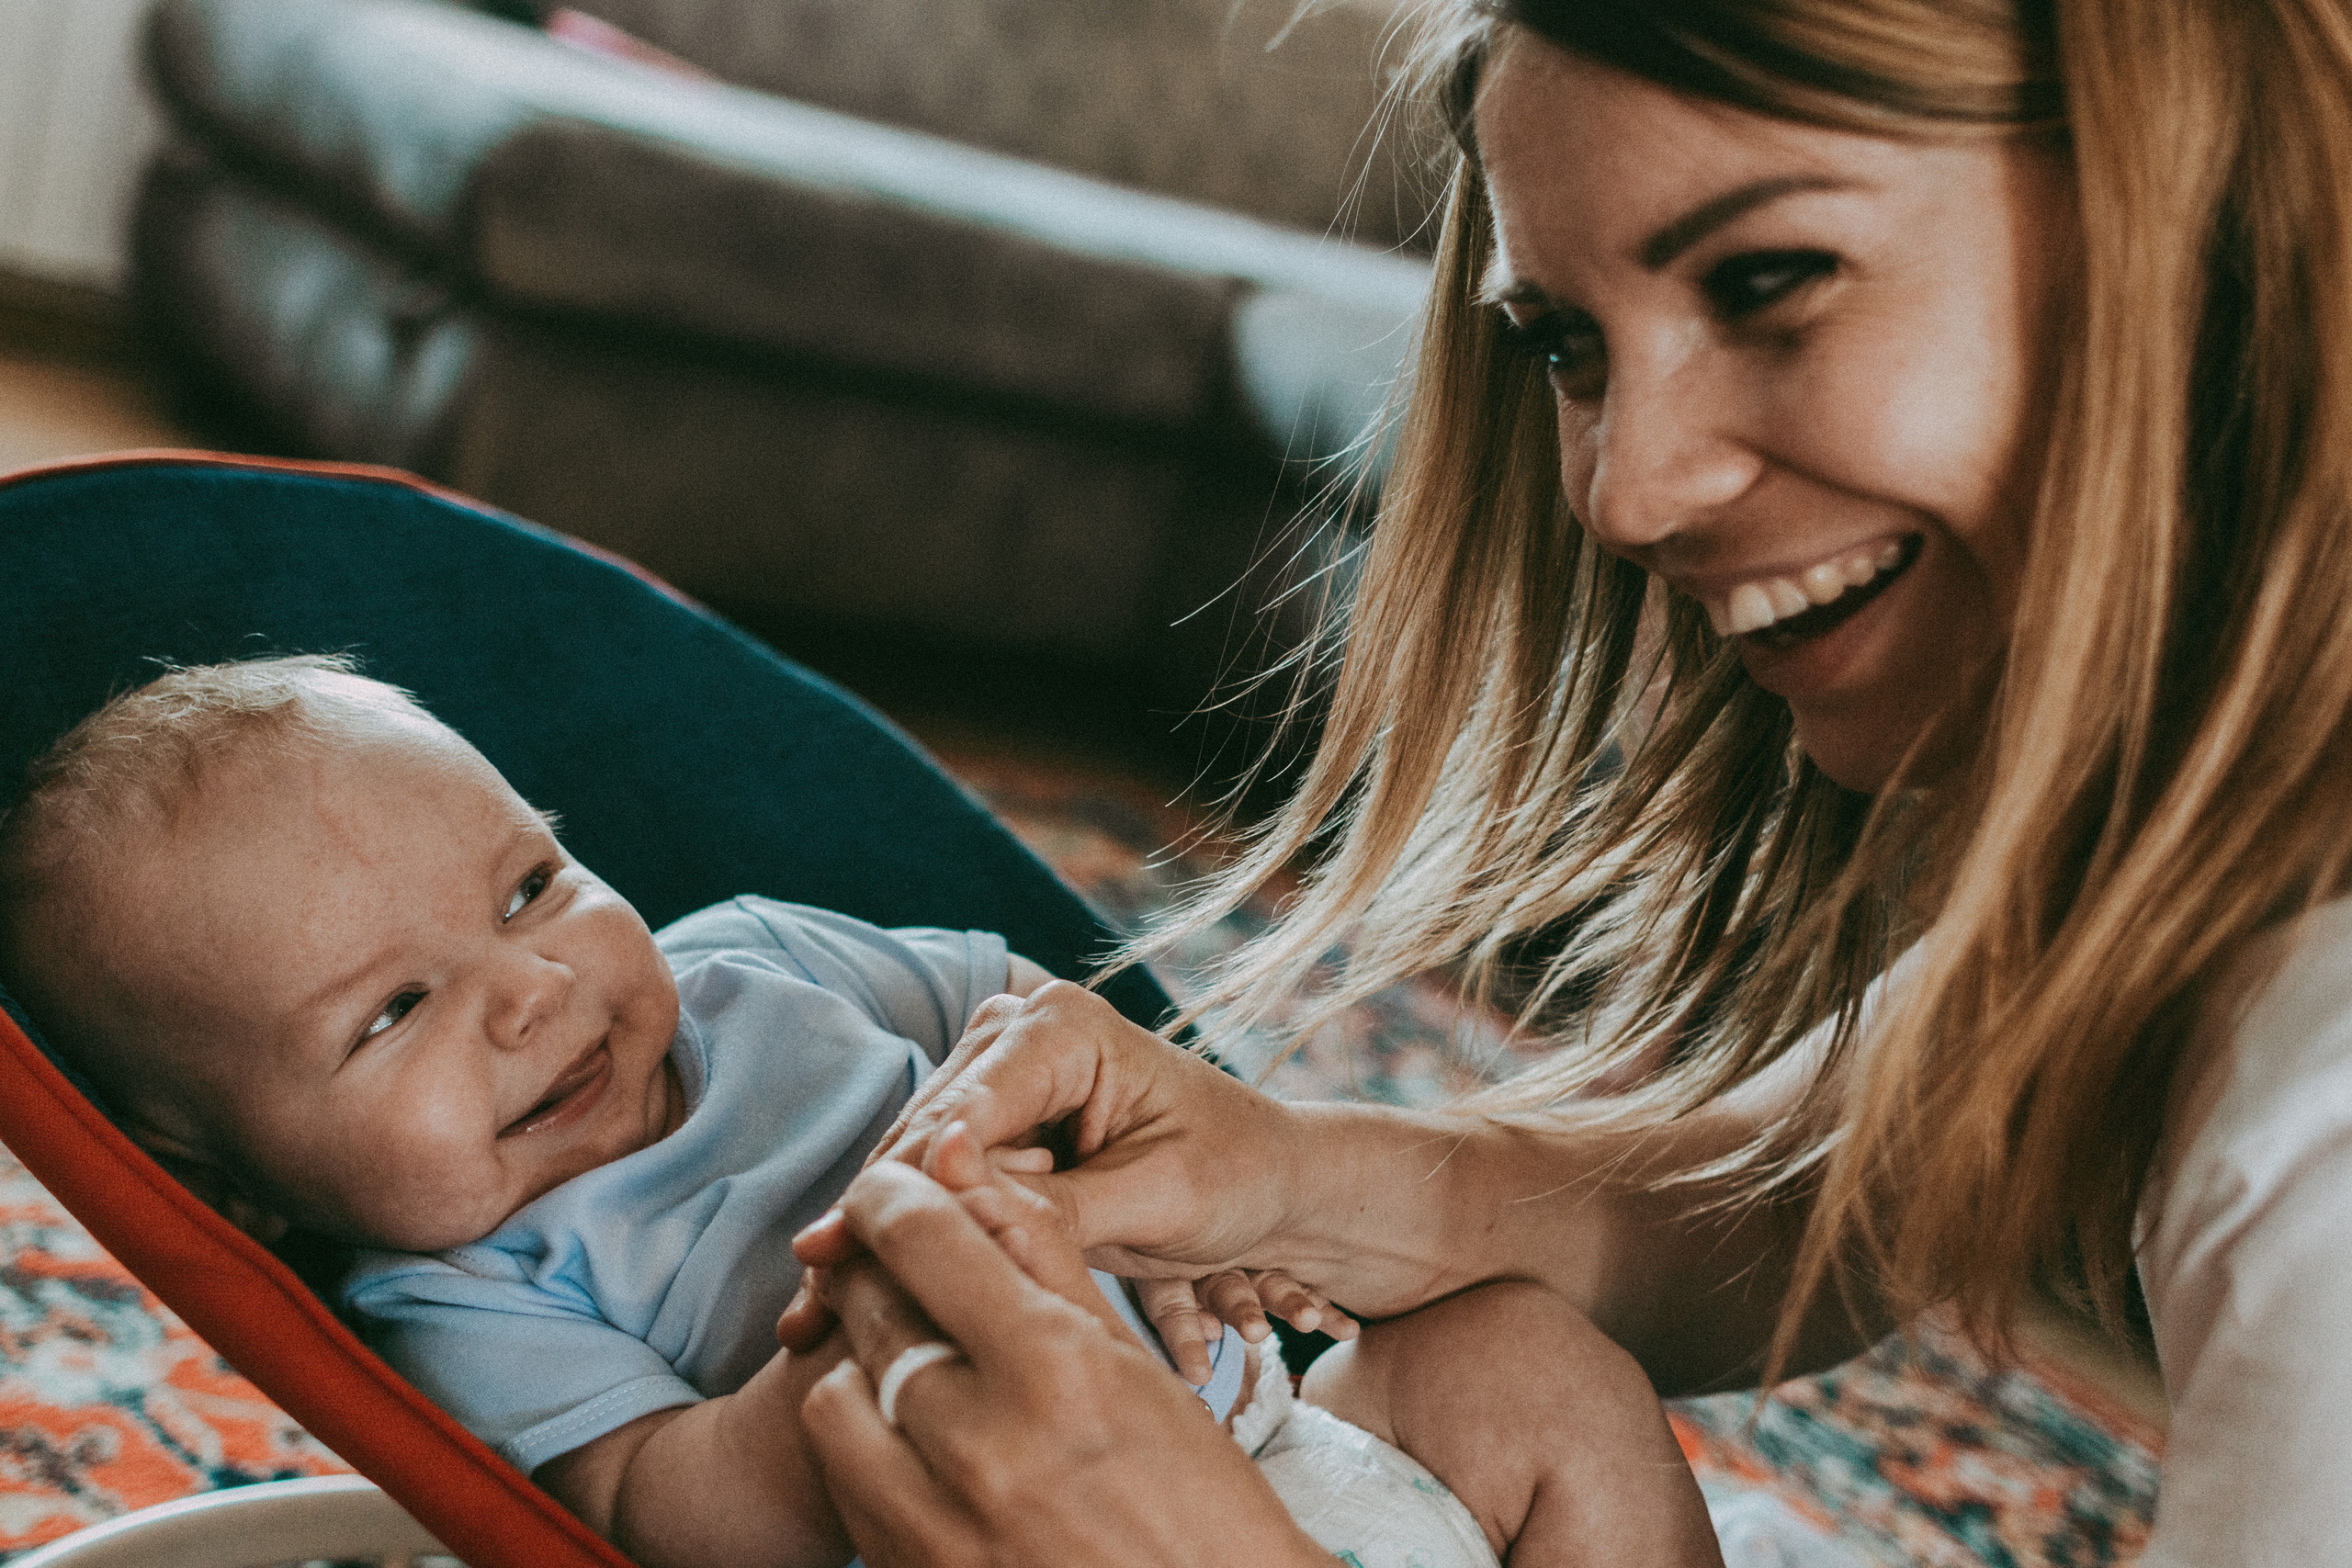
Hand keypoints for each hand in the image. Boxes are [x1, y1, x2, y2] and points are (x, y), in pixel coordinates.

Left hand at [797, 1160, 1326, 1567]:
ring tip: (921, 1373)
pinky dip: (870, 1447)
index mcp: (1057, 1373)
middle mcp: (985, 1449)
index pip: (923, 1240)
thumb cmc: (1198, 1503)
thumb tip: (972, 1169)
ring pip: (836, 1397)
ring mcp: (937, 1529)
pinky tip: (925, 1446)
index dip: (891, 1193)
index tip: (888, 1186)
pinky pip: (846, 1484)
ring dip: (867, 1368)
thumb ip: (1047, 1262)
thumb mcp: (1137, 1369)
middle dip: (878, 1273)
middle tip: (904, 1272)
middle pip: (871, 1310)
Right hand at [859, 982, 1304, 1269]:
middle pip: (921, 1135)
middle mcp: (1017, 1035)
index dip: (910, 1186)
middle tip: (815, 1295)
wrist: (1270, 1184)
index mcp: (1064, 1027)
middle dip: (877, 1215)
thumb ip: (1059, 1206)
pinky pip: (932, 1185)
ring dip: (876, 1234)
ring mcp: (996, 1080)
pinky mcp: (990, 1129)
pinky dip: (903, 1238)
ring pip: (911, 1163)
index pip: (963, 1111)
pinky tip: (844, 1296)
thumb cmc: (1236, 1177)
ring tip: (814, 1310)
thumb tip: (959, 1206)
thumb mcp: (1161, 1198)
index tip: (850, 1249)